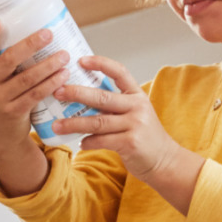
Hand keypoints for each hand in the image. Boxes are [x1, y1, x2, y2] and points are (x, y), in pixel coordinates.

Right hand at [0, 18, 65, 198]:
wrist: (1, 135)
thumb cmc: (5, 97)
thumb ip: (8, 62)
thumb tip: (39, 33)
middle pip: (8, 60)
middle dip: (30, 45)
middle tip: (49, 33)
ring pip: (26, 78)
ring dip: (48, 65)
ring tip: (64, 56)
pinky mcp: (14, 113)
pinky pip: (35, 95)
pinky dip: (51, 84)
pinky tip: (63, 76)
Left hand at [49, 55, 205, 213]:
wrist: (164, 160)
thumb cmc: (143, 136)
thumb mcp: (135, 113)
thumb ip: (115, 105)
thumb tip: (80, 98)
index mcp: (137, 95)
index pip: (119, 72)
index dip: (100, 63)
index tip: (80, 60)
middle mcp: (137, 107)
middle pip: (101, 97)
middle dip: (76, 93)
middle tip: (58, 92)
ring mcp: (135, 124)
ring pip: (97, 122)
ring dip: (74, 124)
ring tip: (57, 125)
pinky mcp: (130, 143)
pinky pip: (102, 140)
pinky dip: (88, 143)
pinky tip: (81, 143)